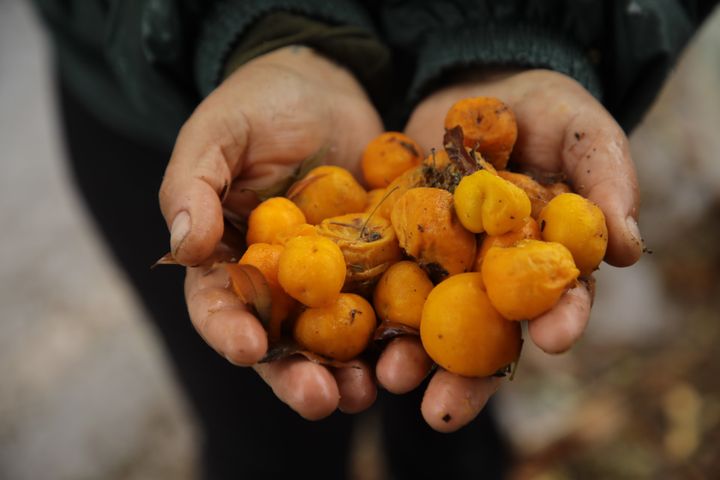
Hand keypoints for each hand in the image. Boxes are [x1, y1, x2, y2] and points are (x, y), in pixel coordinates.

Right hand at [159, 46, 383, 419]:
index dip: (229, 332)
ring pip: (338, 340)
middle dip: (298, 376)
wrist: (324, 84)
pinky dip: (401, 332)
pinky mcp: (380, 265)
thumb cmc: (258, 106)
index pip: (219, 307)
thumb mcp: (217, 133)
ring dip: (354, 372)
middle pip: (283, 343)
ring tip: (371, 390)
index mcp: (229, 261)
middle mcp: (280, 284)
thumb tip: (185, 246)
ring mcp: (333, 280)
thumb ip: (193, 185)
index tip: (249, 348)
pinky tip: (415, 351)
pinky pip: (390, 305)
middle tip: (320, 399)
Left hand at [376, 69, 642, 430]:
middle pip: (484, 335)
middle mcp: (491, 276)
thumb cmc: (544, 110)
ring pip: (426, 323)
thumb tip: (628, 245)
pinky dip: (364, 307)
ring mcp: (441, 265)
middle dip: (467, 376)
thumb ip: (606, 179)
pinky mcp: (396, 245)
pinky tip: (348, 334)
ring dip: (408, 357)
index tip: (554, 340)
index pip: (557, 298)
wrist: (477, 86)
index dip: (560, 319)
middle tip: (445, 410)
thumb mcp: (583, 131)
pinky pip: (379, 280)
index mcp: (544, 259)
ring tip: (390, 380)